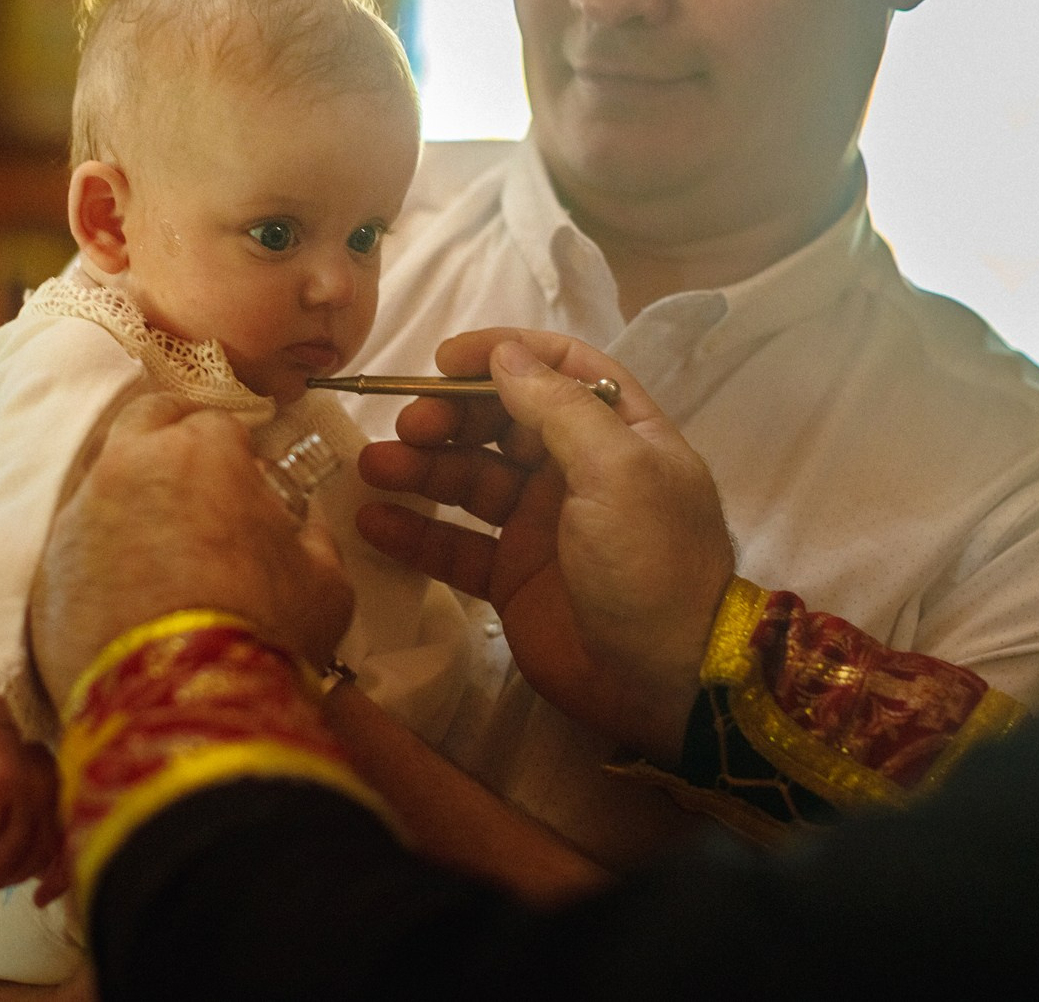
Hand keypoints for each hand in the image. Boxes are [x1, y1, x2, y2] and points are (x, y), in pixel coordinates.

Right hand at [0, 706, 67, 901]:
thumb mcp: (21, 791)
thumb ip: (26, 824)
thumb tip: (26, 871)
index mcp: (58, 798)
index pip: (66, 848)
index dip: (57, 880)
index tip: (38, 900)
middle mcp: (47, 795)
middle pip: (36, 855)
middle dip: (8, 880)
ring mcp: (24, 789)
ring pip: (11, 849)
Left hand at [31, 393, 354, 706]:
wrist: (183, 706)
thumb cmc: (264, 633)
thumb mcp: (324, 584)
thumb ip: (312, 540)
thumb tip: (303, 530)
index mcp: (202, 450)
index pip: (216, 423)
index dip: (235, 452)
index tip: (244, 481)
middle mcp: (129, 465)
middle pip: (144, 420)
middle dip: (168, 437)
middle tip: (191, 479)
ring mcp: (78, 513)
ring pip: (97, 479)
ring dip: (124, 495)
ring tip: (149, 540)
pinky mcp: (43, 565)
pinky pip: (67, 540)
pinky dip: (87, 548)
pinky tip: (113, 584)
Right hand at [356, 329, 732, 764]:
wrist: (663, 684)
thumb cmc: (650, 563)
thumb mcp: (617, 471)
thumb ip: (558, 409)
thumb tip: (506, 355)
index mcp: (618, 435)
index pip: (561, 370)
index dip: (505, 355)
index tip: (446, 360)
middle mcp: (578, 472)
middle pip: (503, 422)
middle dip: (452, 416)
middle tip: (408, 425)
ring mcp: (542, 526)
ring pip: (471, 480)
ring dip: (422, 468)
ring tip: (374, 467)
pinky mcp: (512, 578)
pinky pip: (455, 544)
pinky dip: (415, 531)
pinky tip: (374, 522)